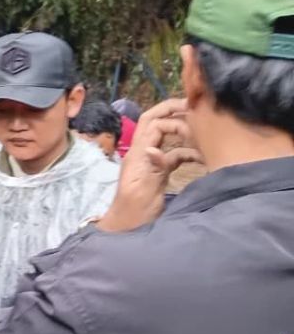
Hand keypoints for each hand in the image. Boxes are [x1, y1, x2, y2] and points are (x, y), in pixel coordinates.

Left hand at [97, 99, 201, 232]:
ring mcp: (151, 161)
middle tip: (196, 107)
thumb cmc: (135, 210)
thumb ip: (150, 168)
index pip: (152, 124)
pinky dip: (188, 151)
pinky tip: (202, 156)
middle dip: (172, 111)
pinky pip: (174, 155)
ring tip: (202, 128)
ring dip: (182, 130)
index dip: (171, 119)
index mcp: (137, 153)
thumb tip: (153, 149)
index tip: (192, 124)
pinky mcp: (160, 172)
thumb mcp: (142, 188)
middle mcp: (143, 152)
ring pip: (165, 137)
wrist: (130, 226)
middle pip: (154, 122)